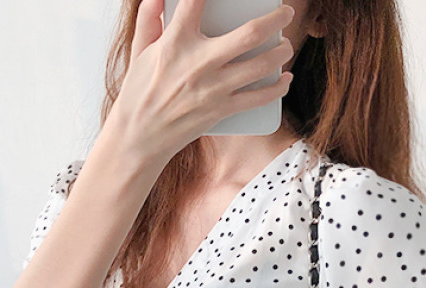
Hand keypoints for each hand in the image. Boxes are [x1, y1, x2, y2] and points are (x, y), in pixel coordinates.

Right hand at [109, 0, 295, 162]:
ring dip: (281, 52)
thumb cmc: (139, 91)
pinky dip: (278, 88)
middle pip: (250, 34)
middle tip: (286, 13)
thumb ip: (150, 17)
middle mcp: (199, 63)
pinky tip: (284, 79)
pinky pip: (259, 98)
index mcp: (175, 42)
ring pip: (260, 65)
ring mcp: (213, 89)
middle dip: (275, 19)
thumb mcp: (140, 49)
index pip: (196, 0)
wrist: (141, 136)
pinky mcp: (222, 111)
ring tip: (285, 45)